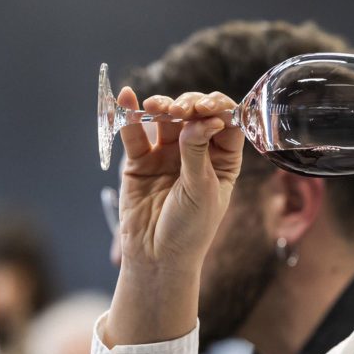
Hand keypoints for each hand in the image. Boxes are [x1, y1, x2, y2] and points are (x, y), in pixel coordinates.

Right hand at [106, 87, 241, 346]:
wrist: (156, 256)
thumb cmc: (190, 229)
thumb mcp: (201, 189)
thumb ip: (197, 151)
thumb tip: (202, 118)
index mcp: (222, 159)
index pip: (225, 124)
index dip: (218, 109)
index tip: (209, 107)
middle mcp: (196, 151)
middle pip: (194, 115)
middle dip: (188, 106)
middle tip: (182, 111)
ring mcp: (167, 153)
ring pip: (165, 119)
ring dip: (161, 107)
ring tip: (157, 108)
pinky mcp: (139, 160)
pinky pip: (135, 132)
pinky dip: (130, 114)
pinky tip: (128, 97)